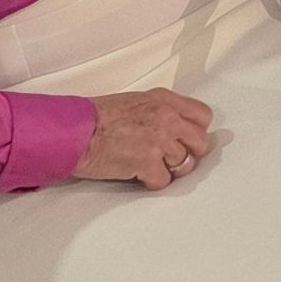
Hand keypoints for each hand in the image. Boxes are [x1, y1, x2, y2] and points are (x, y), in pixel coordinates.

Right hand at [78, 89, 218, 189]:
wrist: (77, 131)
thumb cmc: (96, 117)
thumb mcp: (136, 102)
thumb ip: (160, 112)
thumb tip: (175, 126)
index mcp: (164, 100)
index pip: (203, 116)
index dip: (196, 131)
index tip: (189, 139)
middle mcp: (167, 118)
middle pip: (201, 142)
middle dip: (189, 153)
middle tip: (173, 158)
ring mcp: (159, 141)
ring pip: (185, 164)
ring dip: (170, 169)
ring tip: (151, 166)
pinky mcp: (148, 163)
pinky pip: (164, 181)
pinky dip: (152, 182)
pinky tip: (139, 175)